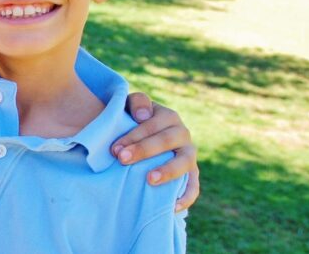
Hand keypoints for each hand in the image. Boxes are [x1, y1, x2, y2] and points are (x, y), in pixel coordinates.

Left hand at [113, 93, 199, 211]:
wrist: (142, 138)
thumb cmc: (132, 121)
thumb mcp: (131, 106)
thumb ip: (136, 102)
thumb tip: (143, 115)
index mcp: (168, 116)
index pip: (152, 124)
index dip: (134, 135)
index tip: (114, 148)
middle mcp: (182, 134)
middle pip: (167, 140)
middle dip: (144, 150)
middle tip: (121, 159)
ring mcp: (189, 154)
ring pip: (185, 161)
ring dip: (168, 170)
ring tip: (149, 180)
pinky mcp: (192, 173)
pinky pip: (194, 186)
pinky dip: (187, 196)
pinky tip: (172, 206)